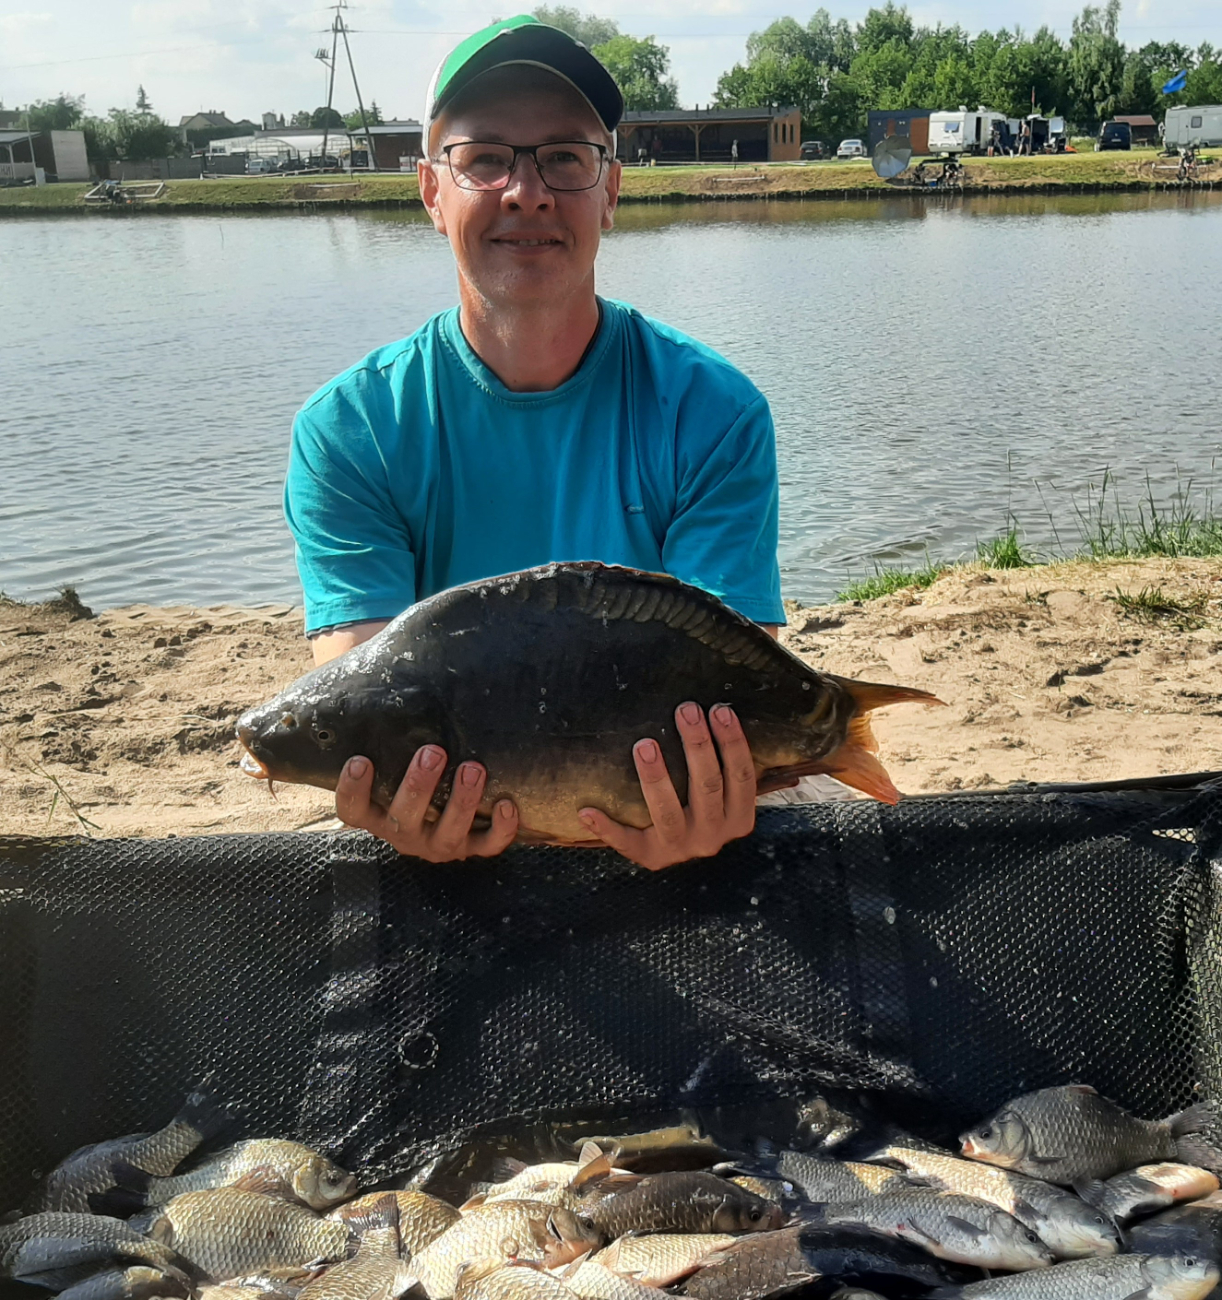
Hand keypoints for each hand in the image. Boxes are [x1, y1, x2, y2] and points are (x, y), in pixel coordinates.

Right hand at [335, 746, 517, 861]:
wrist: (443, 824)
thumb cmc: (411, 781)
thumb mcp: (391, 767)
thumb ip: (387, 742)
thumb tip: (384, 685)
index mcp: (377, 815)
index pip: (353, 810)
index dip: (352, 789)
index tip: (359, 760)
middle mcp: (403, 834)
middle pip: (403, 818)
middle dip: (418, 785)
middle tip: (433, 752)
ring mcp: (437, 845)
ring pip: (448, 833)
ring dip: (462, 801)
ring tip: (473, 768)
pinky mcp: (471, 849)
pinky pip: (488, 845)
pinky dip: (501, 828)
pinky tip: (508, 803)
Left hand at [577, 703, 756, 870]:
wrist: (684, 860)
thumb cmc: (701, 807)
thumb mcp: (723, 795)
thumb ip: (722, 765)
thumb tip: (713, 709)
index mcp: (737, 819)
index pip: (741, 778)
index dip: (733, 743)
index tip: (720, 709)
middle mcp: (712, 837)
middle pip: (708, 787)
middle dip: (697, 745)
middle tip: (685, 711)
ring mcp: (680, 849)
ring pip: (668, 813)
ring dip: (656, 778)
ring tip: (644, 745)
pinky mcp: (649, 857)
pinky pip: (626, 842)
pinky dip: (606, 827)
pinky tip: (587, 810)